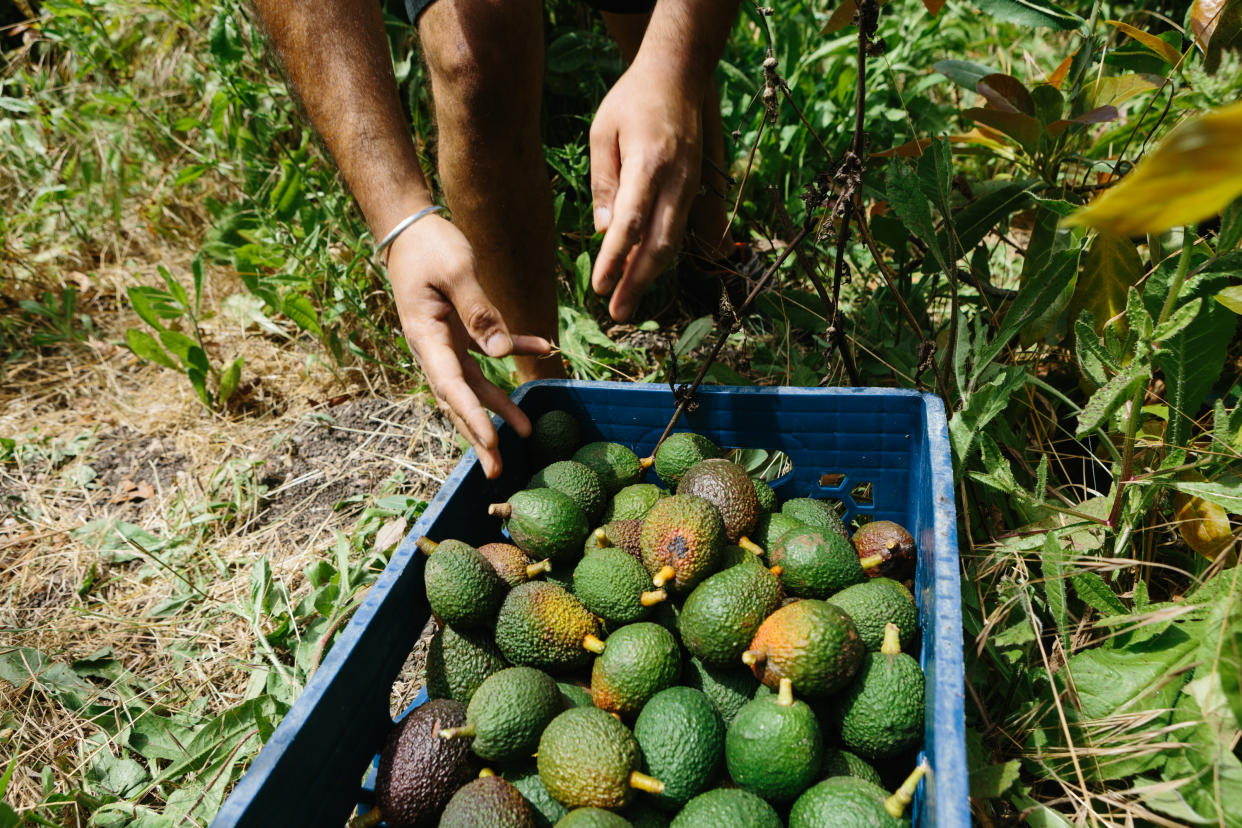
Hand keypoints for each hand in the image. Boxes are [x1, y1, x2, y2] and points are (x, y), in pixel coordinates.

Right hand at [387, 213, 551, 478]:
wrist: (409, 227)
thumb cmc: (430, 246)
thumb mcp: (457, 272)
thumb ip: (480, 311)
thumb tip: (503, 352)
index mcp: (427, 338)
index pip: (451, 387)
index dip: (472, 418)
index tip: (493, 442)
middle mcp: (433, 348)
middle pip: (458, 400)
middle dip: (478, 435)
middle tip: (496, 470)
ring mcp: (445, 341)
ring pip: (474, 383)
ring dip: (498, 407)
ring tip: (527, 431)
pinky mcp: (458, 328)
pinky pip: (486, 350)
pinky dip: (514, 351)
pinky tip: (542, 349)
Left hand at [589, 57, 702, 320]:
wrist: (678, 77)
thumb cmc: (631, 102)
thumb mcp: (601, 134)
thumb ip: (603, 183)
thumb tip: (604, 231)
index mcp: (650, 165)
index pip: (631, 223)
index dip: (615, 259)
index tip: (600, 287)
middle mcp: (676, 181)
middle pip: (659, 244)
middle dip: (637, 282)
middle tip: (617, 312)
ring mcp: (690, 186)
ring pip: (671, 242)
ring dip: (648, 275)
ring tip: (626, 301)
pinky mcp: (693, 189)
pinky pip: (675, 229)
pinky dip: (658, 254)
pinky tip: (639, 272)